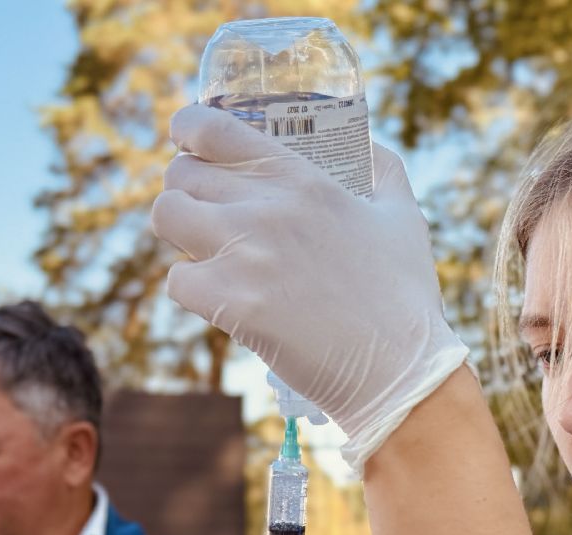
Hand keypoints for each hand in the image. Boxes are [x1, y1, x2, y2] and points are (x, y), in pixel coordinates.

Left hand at [151, 104, 469, 473]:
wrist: (399, 369)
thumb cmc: (405, 296)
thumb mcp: (405, 217)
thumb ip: (386, 171)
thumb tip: (370, 146)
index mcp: (302, 179)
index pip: (212, 129)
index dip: (186, 129)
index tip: (186, 141)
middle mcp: (266, 207)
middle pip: (181, 174)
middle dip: (187, 190)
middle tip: (204, 211)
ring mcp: (244, 255)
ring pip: (166, 216)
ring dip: (179, 233)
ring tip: (205, 251)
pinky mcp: (231, 304)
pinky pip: (177, 281)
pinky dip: (192, 291)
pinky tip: (221, 299)